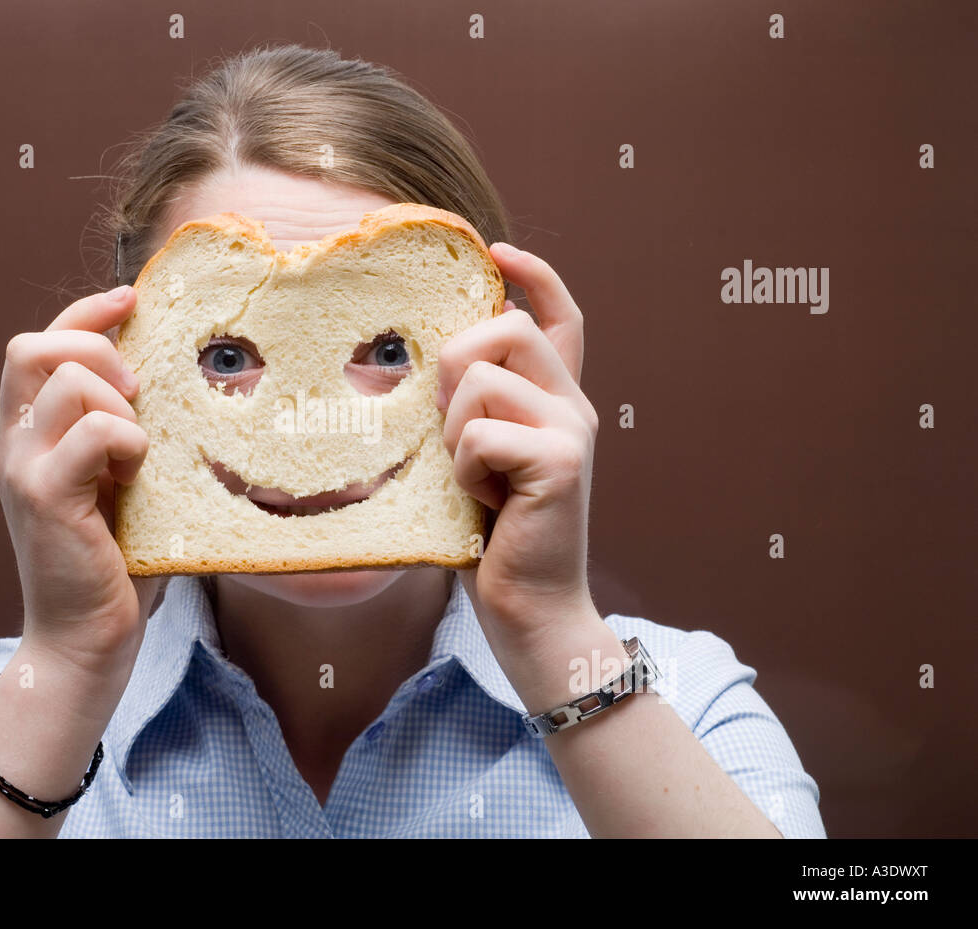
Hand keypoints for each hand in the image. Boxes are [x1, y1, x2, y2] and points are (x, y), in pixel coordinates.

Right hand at [0, 286, 160, 677]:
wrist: (85, 642)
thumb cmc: (114, 566)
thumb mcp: (120, 486)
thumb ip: (127, 437)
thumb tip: (179, 386)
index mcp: (28, 436)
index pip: (37, 345)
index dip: (84, 314)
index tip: (132, 300)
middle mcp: (13, 445)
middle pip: (31, 348)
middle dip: (95, 351)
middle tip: (137, 393)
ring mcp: (21, 469)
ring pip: (64, 384)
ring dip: (117, 403)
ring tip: (138, 448)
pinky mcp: (43, 498)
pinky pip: (89, 433)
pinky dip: (125, 439)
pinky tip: (137, 472)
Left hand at [439, 243, 601, 646]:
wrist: (533, 612)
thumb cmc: (493, 541)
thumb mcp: (476, 462)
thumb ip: (469, 412)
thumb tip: (429, 364)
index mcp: (555, 402)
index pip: (559, 316)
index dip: (533, 274)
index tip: (496, 249)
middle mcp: (573, 406)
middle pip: (505, 328)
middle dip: (457, 364)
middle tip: (453, 427)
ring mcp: (572, 429)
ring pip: (480, 381)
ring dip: (454, 433)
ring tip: (474, 480)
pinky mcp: (561, 460)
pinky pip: (479, 434)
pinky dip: (464, 471)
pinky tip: (486, 504)